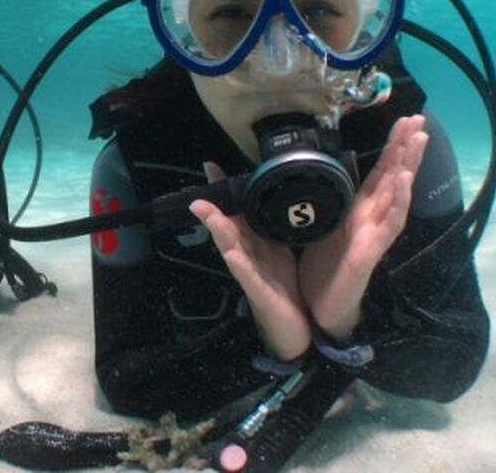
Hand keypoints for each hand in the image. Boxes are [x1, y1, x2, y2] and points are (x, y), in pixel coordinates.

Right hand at [189, 161, 310, 360]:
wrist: (296, 327)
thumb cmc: (286, 288)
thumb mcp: (279, 251)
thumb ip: (271, 226)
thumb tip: (269, 196)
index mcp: (254, 242)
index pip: (237, 211)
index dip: (224, 190)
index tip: (211, 167)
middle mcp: (247, 255)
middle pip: (227, 228)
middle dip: (213, 210)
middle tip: (199, 192)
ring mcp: (250, 274)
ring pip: (231, 249)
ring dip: (219, 232)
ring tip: (210, 216)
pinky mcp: (259, 293)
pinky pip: (248, 277)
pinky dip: (238, 265)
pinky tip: (231, 255)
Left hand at [299, 114, 428, 338]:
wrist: (322, 311)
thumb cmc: (323, 272)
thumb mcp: (322, 229)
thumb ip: (329, 204)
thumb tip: (322, 175)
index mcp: (357, 212)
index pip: (378, 174)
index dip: (391, 148)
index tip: (402, 121)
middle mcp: (371, 220)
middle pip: (392, 178)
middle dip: (406, 148)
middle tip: (419, 119)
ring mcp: (374, 236)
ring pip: (396, 196)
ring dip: (408, 167)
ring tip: (418, 140)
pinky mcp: (370, 254)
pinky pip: (389, 226)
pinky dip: (397, 202)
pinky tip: (402, 182)